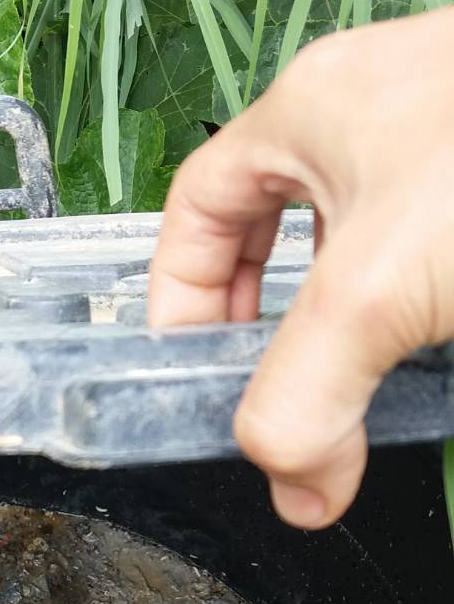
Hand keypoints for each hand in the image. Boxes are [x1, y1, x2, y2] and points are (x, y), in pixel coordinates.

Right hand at [147, 9, 453, 526]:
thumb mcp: (376, 292)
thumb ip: (307, 400)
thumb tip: (293, 492)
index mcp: (312, 112)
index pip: (198, 209)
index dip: (177, 299)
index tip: (194, 382)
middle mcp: (375, 123)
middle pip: (279, 238)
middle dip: (271, 332)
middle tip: (279, 408)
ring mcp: (445, 158)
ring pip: (366, 259)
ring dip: (352, 341)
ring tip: (359, 407)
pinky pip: (432, 273)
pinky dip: (418, 331)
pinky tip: (433, 376)